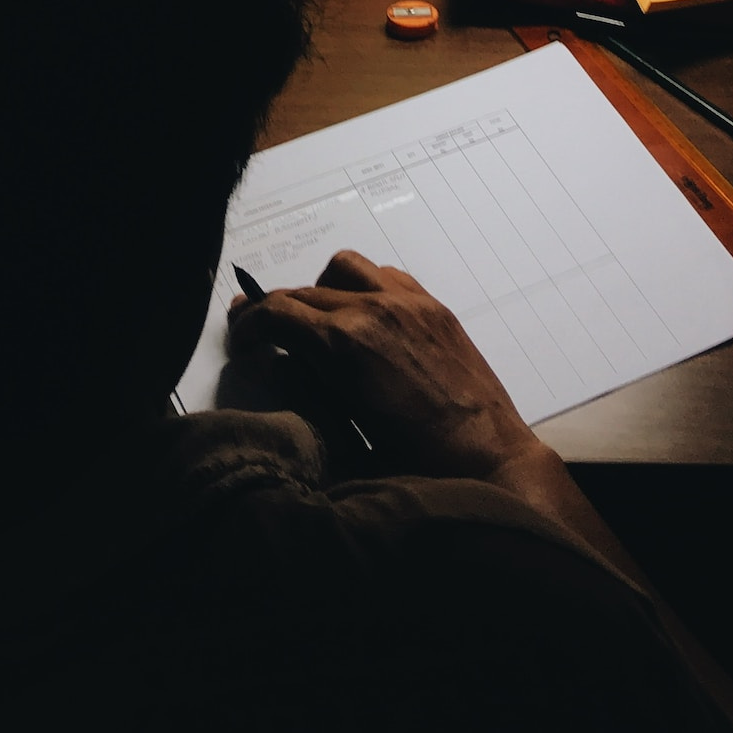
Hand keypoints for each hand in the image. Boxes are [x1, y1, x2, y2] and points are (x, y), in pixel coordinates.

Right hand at [227, 250, 556, 497]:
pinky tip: (364, 321)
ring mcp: (408, 303)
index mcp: (346, 344)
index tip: (242, 342)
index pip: (277, 313)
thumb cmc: (419, 464)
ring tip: (318, 325)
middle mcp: (374, 310)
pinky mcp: (433, 307)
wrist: (491, 460)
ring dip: (321, 290)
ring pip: (343, 268)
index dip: (249, 326)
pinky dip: (363, 288)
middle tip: (263, 334)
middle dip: (276, 312)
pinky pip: (385, 275)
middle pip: (303, 292)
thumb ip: (305, 391)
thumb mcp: (346, 434)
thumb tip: (278, 362)